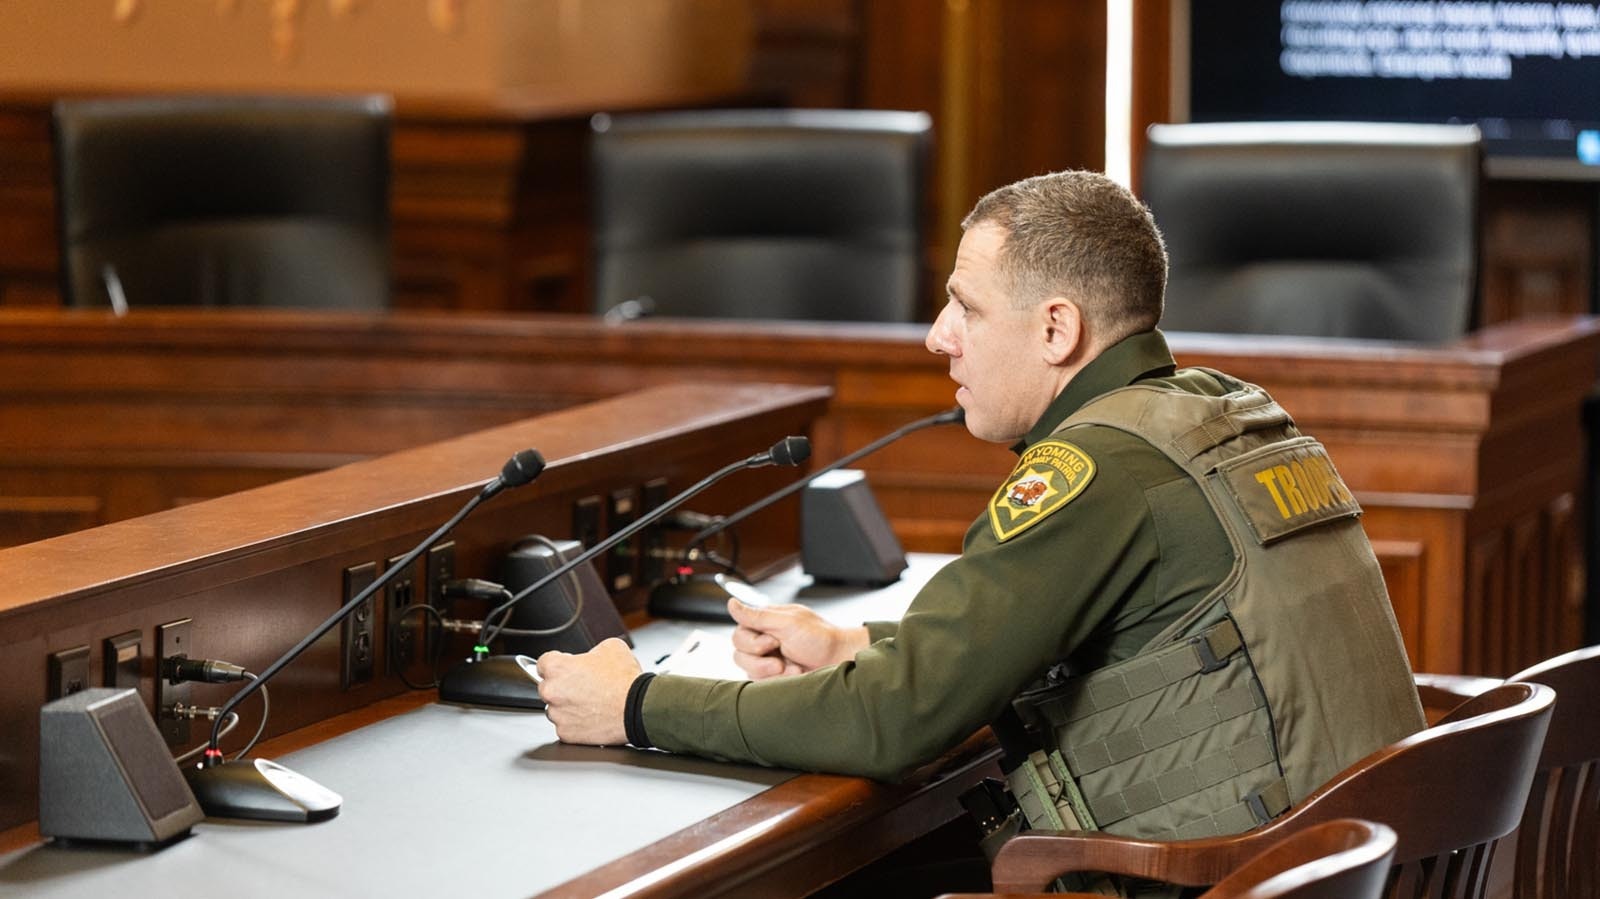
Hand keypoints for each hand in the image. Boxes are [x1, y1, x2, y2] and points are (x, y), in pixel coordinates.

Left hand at [537, 637, 639, 745]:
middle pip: (547, 686)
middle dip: (562, 686)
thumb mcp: (611, 647)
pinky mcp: (566, 733)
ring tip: (591, 703)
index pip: (543, 663)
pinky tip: (592, 716)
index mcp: (557, 667)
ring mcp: (557, 714)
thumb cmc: (625, 680)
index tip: (566, 668)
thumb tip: (589, 658)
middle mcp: (552, 691)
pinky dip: (576, 723)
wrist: (638, 708)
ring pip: (555, 709)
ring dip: (567, 706)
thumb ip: (591, 650)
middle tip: (584, 686)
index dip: (558, 663)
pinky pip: (565, 726)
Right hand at [728, 599, 869, 679]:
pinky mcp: (774, 677)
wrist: (840, 660)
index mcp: (766, 623)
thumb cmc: (820, 638)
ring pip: (748, 670)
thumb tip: (731, 604)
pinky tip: (794, 674)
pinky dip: (778, 680)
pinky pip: (761, 683)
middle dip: (760, 659)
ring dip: (770, 671)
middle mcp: (764, 641)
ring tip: (791, 667)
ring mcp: (768, 660)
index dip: (752, 641)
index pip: (739, 633)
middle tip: (781, 655)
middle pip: (739, 653)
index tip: (772, 640)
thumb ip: (757, 615)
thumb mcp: (787, 623)